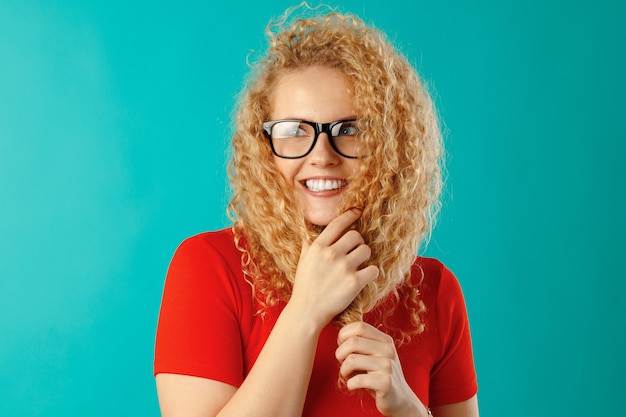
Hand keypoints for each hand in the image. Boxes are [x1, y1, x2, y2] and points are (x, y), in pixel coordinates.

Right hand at [288, 209, 378, 328]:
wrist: (307, 312)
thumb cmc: (304, 286)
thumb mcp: (303, 261)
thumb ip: (309, 244)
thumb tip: (311, 229)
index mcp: (318, 247)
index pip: (338, 223)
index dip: (350, 215)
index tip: (357, 212)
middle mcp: (331, 254)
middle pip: (356, 235)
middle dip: (357, 243)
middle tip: (355, 252)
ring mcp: (343, 268)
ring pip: (366, 250)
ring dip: (364, 257)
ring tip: (358, 265)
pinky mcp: (354, 283)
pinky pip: (373, 269)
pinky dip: (371, 273)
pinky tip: (364, 277)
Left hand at [336, 322, 425, 416]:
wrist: (398, 398)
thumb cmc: (378, 375)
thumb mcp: (374, 354)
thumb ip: (361, 342)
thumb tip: (340, 336)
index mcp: (385, 340)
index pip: (359, 326)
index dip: (344, 334)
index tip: (341, 345)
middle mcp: (388, 350)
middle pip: (353, 342)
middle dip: (340, 354)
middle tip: (343, 363)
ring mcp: (388, 366)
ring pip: (352, 360)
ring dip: (344, 370)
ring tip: (348, 375)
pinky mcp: (385, 383)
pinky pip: (358, 380)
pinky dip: (350, 384)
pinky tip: (354, 385)